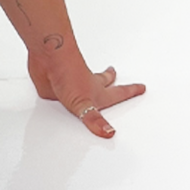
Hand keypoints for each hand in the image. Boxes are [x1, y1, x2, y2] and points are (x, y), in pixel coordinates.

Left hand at [26, 51, 146, 139]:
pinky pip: (58, 91)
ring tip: (92, 79)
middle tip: (115, 74)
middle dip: (111, 80)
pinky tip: (56, 93)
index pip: (118, 93)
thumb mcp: (84, 103)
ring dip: (88, 81)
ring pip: (82, 84)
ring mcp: (69, 84)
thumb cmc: (68, 73)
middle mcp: (85, 86)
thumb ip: (95, 120)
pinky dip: (59, 91)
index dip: (130, 92)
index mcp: (97, 92)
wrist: (48, 57)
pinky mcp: (52, 85)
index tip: (142, 87)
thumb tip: (109, 132)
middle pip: (102, 82)